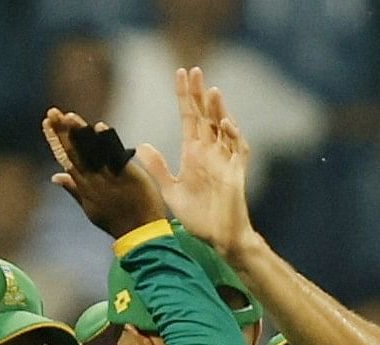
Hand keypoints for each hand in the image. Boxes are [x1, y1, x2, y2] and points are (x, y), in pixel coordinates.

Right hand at [42, 108, 165, 238]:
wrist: (139, 233)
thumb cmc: (115, 221)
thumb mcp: (90, 207)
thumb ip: (73, 189)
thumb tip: (55, 177)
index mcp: (83, 186)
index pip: (66, 157)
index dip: (56, 139)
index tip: (47, 123)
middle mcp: (93, 180)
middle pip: (75, 151)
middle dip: (63, 131)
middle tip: (52, 112)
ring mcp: (109, 177)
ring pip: (91, 151)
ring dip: (80, 132)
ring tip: (68, 116)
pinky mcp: (127, 175)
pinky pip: (115, 156)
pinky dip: (107, 141)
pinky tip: (99, 126)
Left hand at [136, 68, 256, 254]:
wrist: (217, 239)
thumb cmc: (197, 217)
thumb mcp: (170, 190)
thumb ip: (158, 167)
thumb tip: (141, 145)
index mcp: (193, 153)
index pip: (188, 118)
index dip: (184, 97)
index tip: (179, 74)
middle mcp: (209, 152)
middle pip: (205, 116)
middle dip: (200, 94)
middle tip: (194, 71)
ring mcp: (224, 161)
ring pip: (223, 128)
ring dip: (218, 110)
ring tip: (211, 92)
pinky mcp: (236, 173)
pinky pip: (238, 149)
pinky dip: (233, 136)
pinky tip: (225, 124)